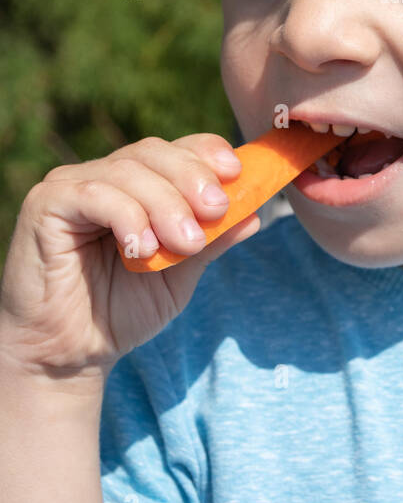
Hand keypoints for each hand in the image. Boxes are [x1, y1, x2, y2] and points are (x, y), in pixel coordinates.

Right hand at [0, 134, 259, 388]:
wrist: (72, 354)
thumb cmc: (122, 310)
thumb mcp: (180, 274)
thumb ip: (213, 241)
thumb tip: (256, 213)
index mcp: (140, 185)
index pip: (177, 148)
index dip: (207, 153)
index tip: (236, 174)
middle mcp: (105, 176)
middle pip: (155, 152)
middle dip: (192, 178)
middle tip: (216, 210)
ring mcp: (73, 186)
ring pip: (129, 171)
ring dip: (166, 204)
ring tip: (184, 244)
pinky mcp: (46, 204)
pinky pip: (94, 195)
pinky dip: (127, 217)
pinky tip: (141, 249)